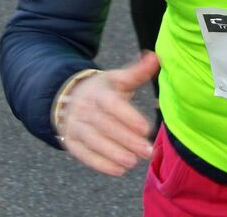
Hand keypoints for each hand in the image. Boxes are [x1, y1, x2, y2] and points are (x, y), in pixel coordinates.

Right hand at [57, 53, 158, 175]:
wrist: (70, 97)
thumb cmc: (103, 89)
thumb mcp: (118, 78)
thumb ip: (137, 72)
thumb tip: (156, 57)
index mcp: (98, 91)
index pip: (112, 104)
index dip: (128, 117)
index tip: (146, 128)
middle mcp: (84, 109)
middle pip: (105, 126)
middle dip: (127, 140)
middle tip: (147, 151)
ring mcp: (75, 126)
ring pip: (94, 141)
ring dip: (114, 154)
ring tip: (134, 162)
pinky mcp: (71, 142)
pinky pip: (84, 154)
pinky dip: (100, 164)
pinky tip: (119, 170)